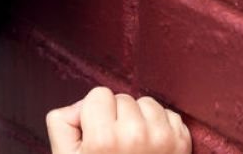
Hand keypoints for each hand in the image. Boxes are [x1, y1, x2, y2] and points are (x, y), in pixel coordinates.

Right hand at [47, 87, 191, 153]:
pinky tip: (150, 148)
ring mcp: (162, 139)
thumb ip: (62, 122)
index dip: (95, 114)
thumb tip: (82, 105)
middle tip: (115, 147)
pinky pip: (167, 114)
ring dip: (140, 119)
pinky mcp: (181, 142)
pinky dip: (159, 126)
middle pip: (123, 98)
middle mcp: (135, 136)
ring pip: (146, 103)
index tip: (97, 137)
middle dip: (117, 117)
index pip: (99, 94)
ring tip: (133, 146)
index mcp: (103, 140)